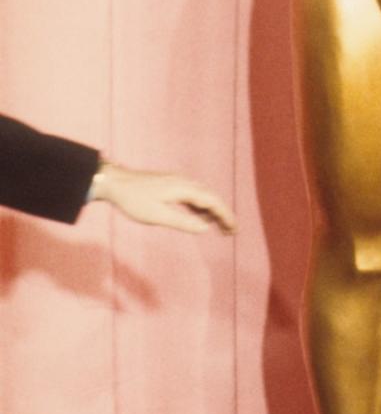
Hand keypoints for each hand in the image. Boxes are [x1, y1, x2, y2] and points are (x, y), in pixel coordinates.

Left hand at [89, 163, 236, 233]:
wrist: (114, 181)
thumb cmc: (133, 200)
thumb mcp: (157, 215)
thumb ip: (182, 222)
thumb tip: (205, 228)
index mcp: (183, 189)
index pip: (212, 202)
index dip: (225, 215)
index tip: (234, 229)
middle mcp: (184, 182)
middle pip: (211, 197)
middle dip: (223, 214)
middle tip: (231, 231)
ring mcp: (177, 181)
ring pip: (202, 195)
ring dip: (212, 210)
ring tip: (219, 227)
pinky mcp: (170, 184)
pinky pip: (193, 194)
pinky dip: (201, 206)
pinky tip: (200, 216)